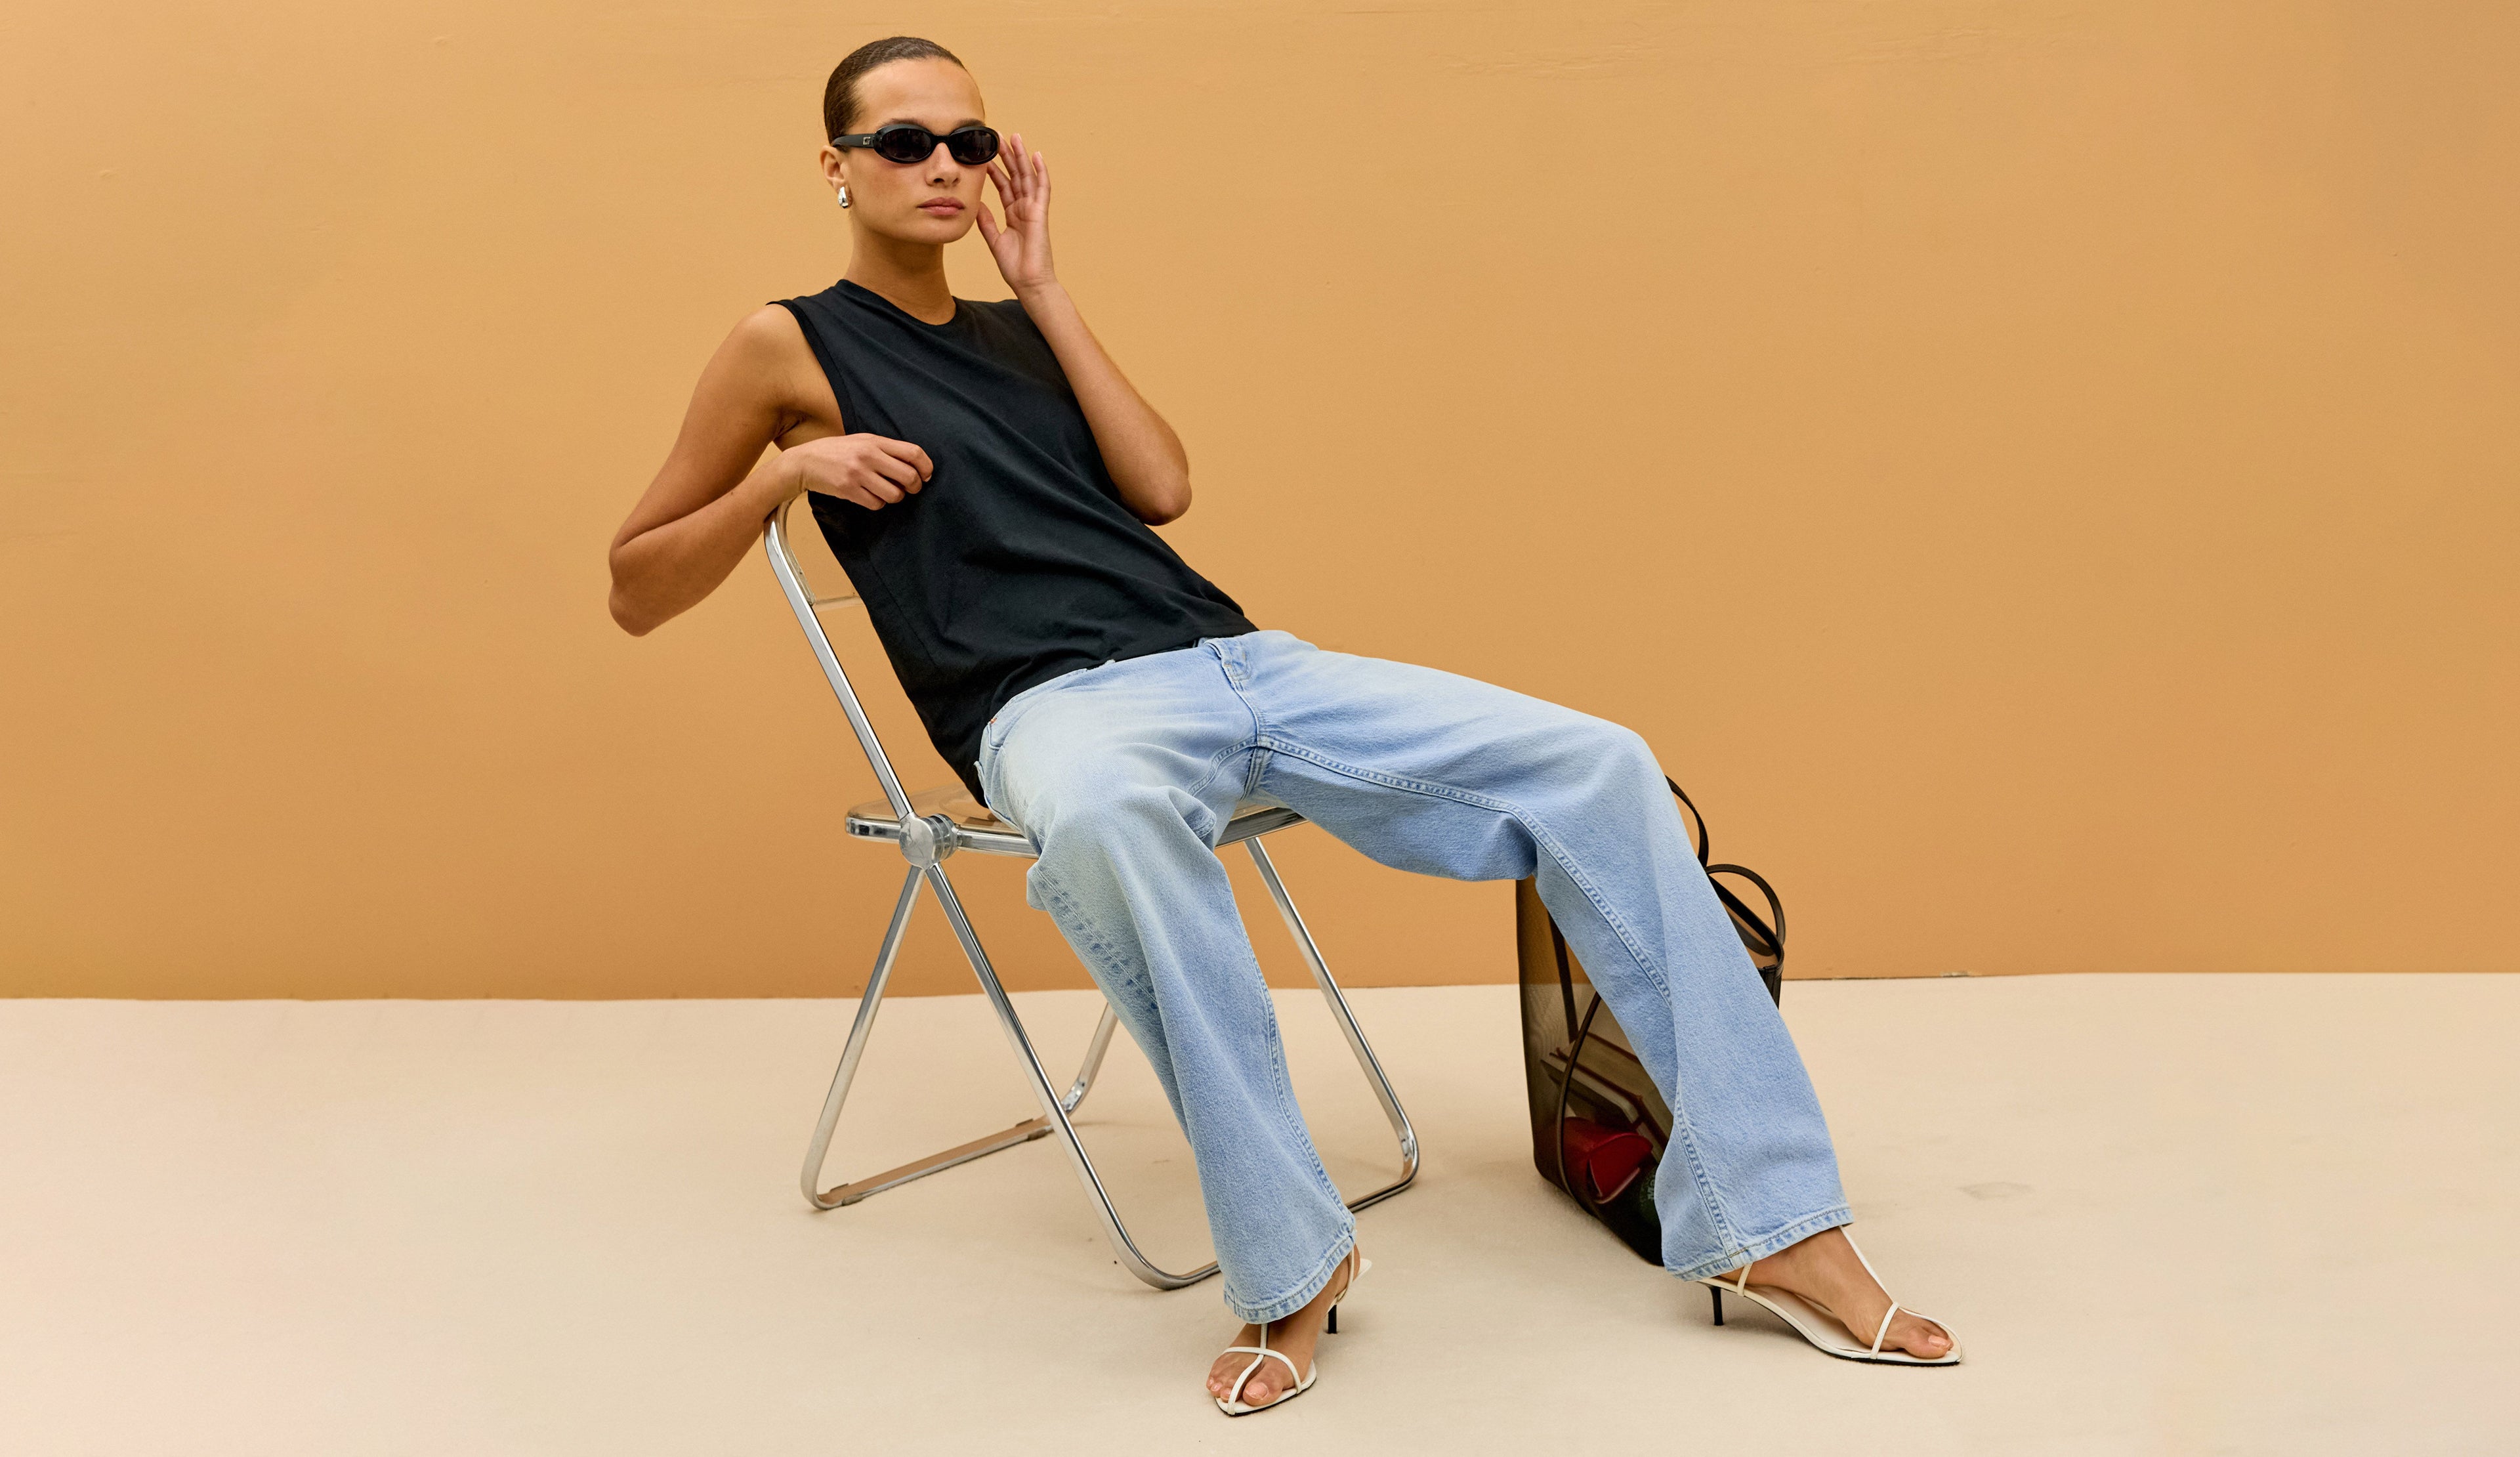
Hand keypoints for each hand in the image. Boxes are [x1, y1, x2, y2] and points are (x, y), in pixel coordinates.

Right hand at [782, 433, 932, 511]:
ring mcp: (858, 474)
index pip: (913, 453)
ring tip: (886, 491)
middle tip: (911, 488)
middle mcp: (868, 456)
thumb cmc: (837, 451)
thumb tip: (914, 466)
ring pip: (895, 495)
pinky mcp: (848, 490)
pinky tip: (870, 495)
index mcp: (875, 441)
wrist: (804, 461)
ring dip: (896, 497)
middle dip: (915, 486)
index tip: (926, 475)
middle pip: (909, 476)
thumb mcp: (862, 441)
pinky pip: (877, 504)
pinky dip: (878, 503)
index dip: (926, 467)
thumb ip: (886, 449)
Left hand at [977, 132, 1055, 293]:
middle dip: (1007, 156)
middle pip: (1015, 176)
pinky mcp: (1040, 214)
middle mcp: (1024, 208)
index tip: (985, 154)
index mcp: (1013, 214)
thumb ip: (986, 221)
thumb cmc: (1014, 267)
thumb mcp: (994, 240)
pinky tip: (1037, 156)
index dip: (995, 169)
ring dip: (1022, 157)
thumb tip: (976, 204)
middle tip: (999, 136)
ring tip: (1015, 138)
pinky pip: (1042, 189)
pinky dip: (1041, 172)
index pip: (1003, 185)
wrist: (1028, 283)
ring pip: (1027, 177)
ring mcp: (1034, 210)